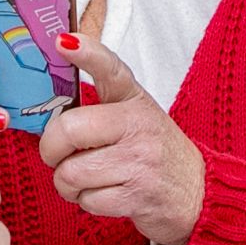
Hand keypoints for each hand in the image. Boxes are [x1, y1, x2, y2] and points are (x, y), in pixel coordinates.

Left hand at [38, 35, 204, 244]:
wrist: (198, 194)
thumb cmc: (152, 151)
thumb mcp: (132, 116)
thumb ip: (96, 107)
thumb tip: (47, 103)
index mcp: (133, 99)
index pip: (109, 67)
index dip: (85, 53)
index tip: (62, 42)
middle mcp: (138, 125)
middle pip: (68, 130)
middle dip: (51, 149)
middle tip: (57, 154)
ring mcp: (140, 161)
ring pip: (70, 172)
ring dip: (67, 182)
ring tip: (87, 178)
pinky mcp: (139, 196)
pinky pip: (86, 200)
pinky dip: (86, 202)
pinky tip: (103, 194)